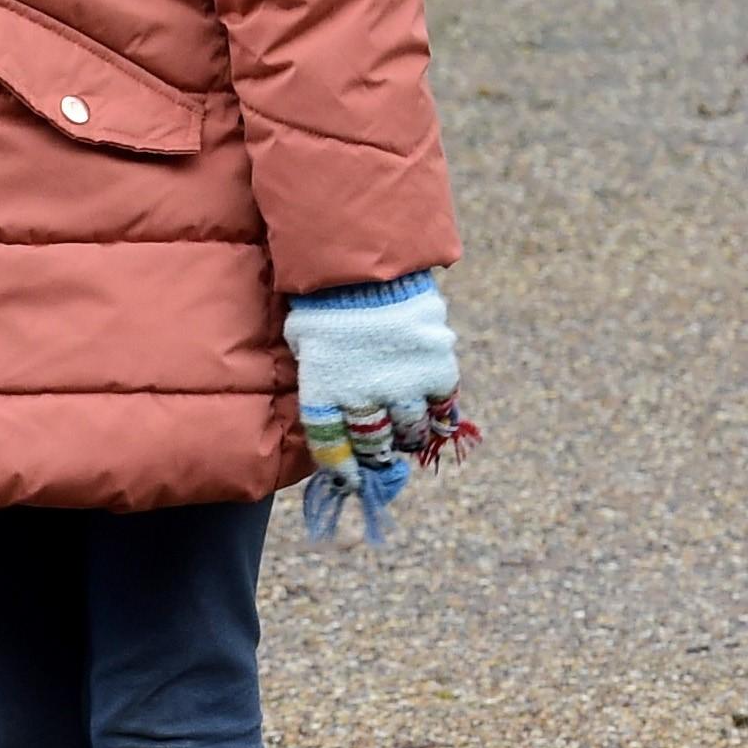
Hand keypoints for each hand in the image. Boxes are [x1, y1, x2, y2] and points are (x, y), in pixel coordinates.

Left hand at [286, 274, 472, 541]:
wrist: (368, 268)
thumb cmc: (325, 303)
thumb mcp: (305, 344)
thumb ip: (319, 378)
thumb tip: (333, 411)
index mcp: (323, 393)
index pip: (331, 447)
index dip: (341, 468)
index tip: (350, 480)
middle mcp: (362, 398)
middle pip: (372, 443)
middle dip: (376, 455)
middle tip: (381, 456)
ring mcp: (402, 387)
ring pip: (410, 432)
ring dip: (408, 437)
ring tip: (406, 433)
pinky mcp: (435, 372)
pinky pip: (442, 412)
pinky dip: (440, 422)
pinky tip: (436, 422)